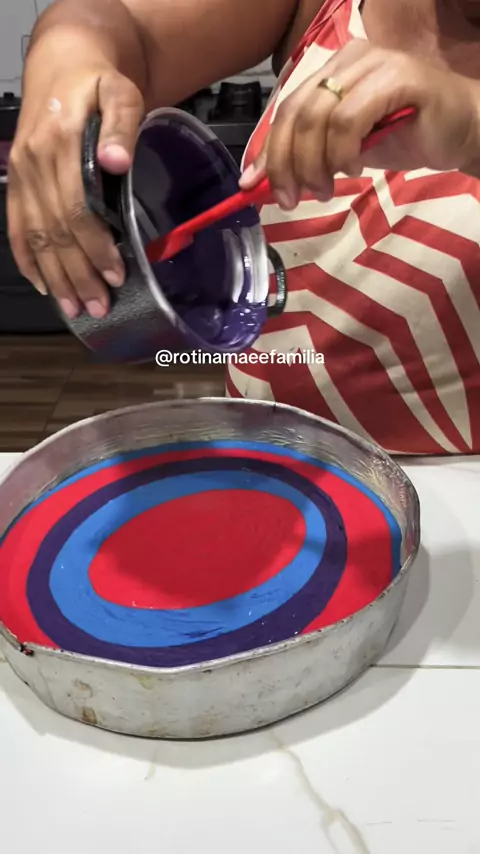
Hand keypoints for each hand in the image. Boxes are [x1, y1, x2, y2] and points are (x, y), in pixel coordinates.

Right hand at [8, 62, 143, 317]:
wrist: (64, 62)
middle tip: (99, 306)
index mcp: (58, 143)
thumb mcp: (121, 92)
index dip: (94, 246)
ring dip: (55, 276)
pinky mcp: (18, 180)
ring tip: (75, 308)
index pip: (77, 209)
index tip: (115, 274)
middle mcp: (34, 162)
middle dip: (77, 274)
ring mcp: (22, 173)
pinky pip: (17, 226)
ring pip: (36, 236)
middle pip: (55, 232)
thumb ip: (121, 126)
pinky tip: (42, 285)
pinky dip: (27, 258)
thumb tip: (116, 161)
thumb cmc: (98, 81)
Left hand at [240, 39, 479, 208]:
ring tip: (323, 189)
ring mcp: (374, 64)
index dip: (267, 150)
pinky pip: (350, 119)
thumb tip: (264, 180)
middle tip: (288, 199)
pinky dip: (342, 151)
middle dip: (285, 163)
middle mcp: (349, 59)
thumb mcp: (346, 151)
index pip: (287, 109)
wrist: (463, 131)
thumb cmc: (407, 137)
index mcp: (332, 70)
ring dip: (314, 163)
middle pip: (297, 112)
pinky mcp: (397, 78)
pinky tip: (351, 169)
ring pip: (320, 117)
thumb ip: (310, 154)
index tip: (252, 187)